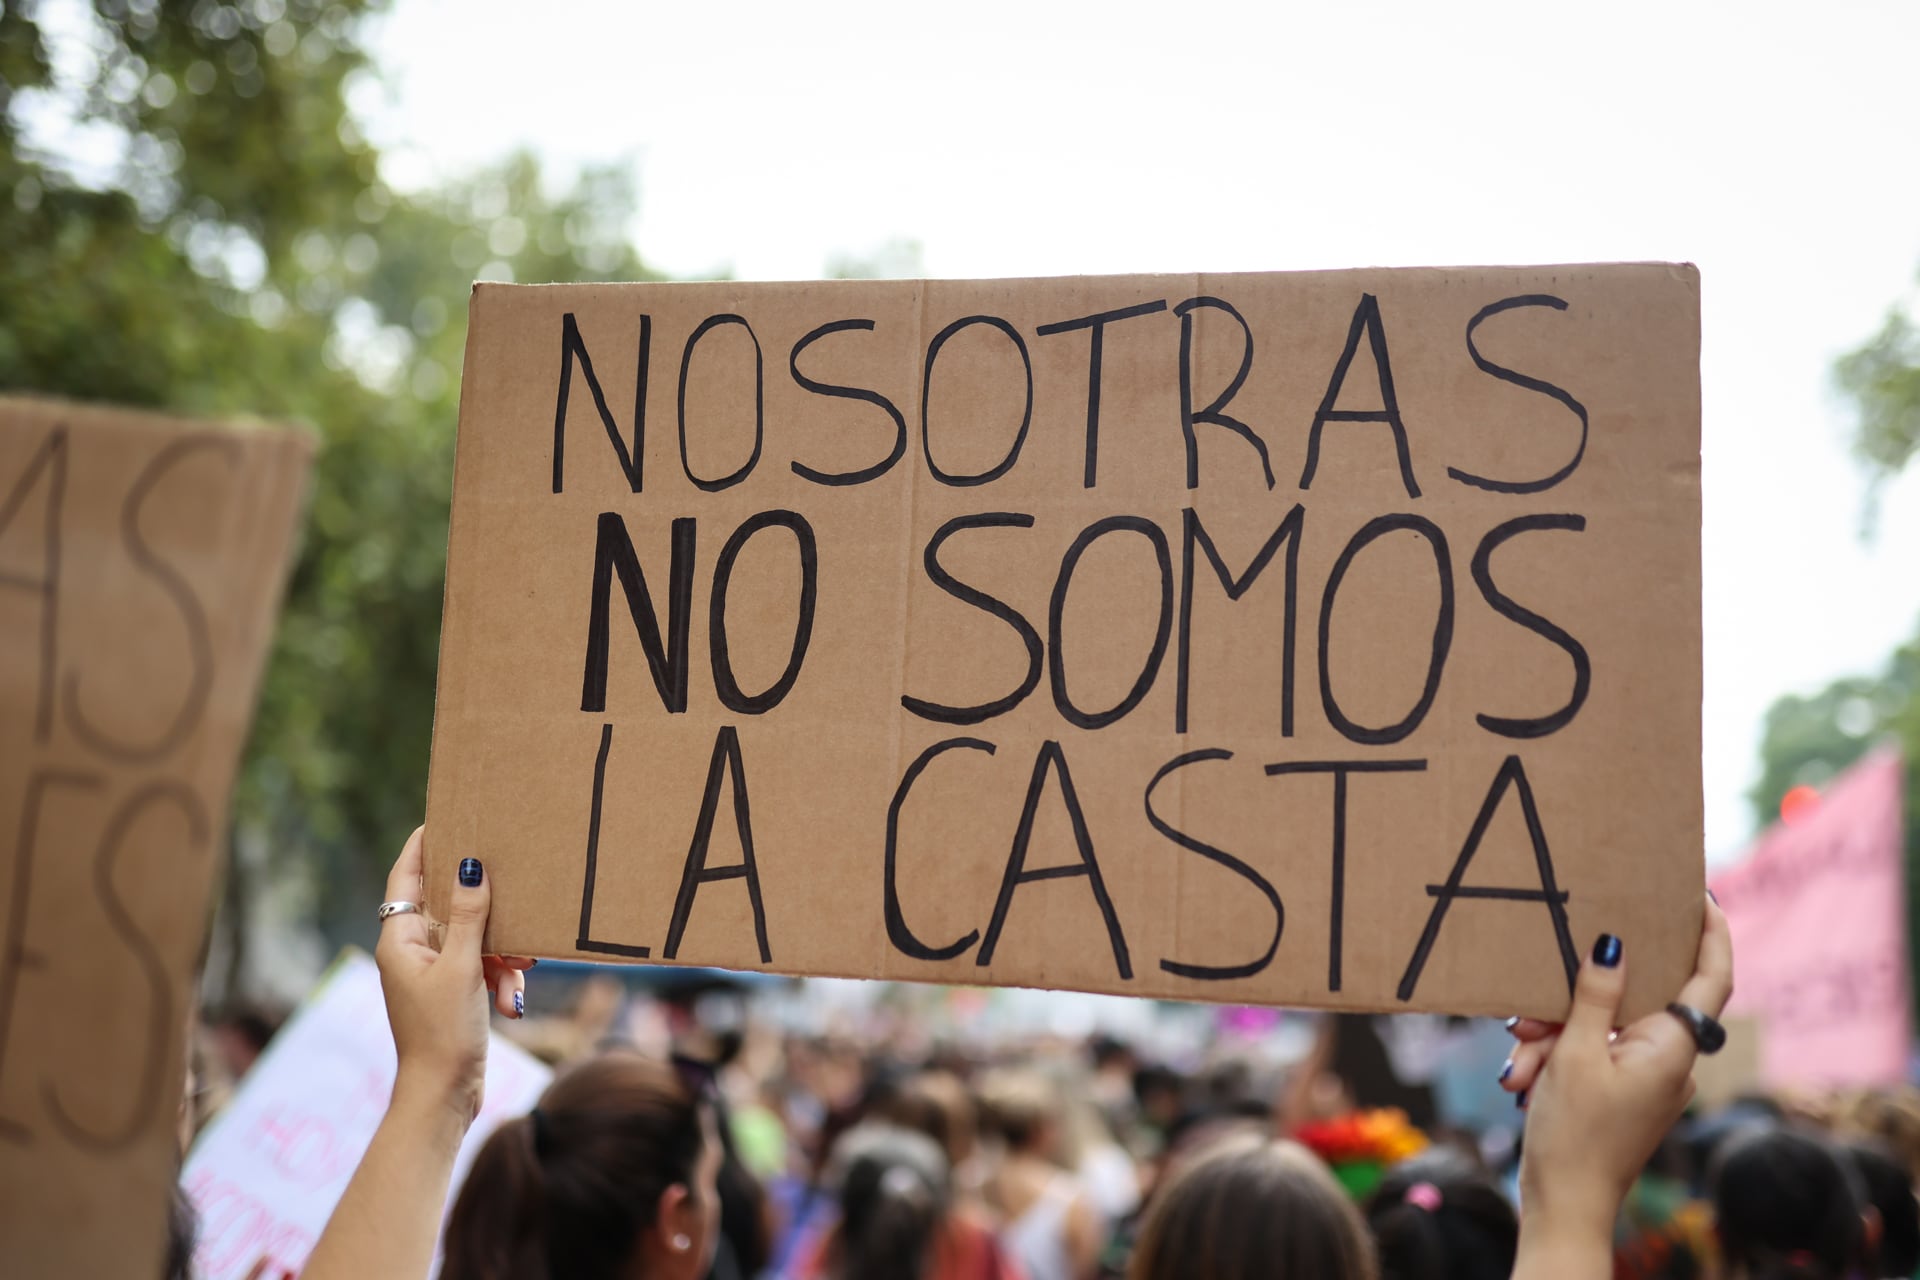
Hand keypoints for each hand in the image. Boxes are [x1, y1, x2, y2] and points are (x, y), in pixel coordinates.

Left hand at [373, 828, 527, 1123]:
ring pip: (472, 936)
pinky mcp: (453, 991)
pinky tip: (512, 996)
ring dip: (499, 950)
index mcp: (399, 940)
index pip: (406, 876)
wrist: (443, 1094)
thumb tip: (471, 866)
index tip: (444, 815)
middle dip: (483, 905)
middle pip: (447, 904)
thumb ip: (470, 916)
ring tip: (518, 969)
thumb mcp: (462, 968)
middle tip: (507, 878)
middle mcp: (411, 950)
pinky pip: (481, 963)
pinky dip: (499, 973)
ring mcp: (432, 972)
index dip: (423, 845)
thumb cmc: (443, 1032)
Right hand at [1516, 897, 1733, 1237]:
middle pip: (1635, 999)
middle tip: (1533, 1012)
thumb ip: (1596, 994)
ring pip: (1605, 1025)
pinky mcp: (1625, 1091)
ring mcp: (1649, 1077)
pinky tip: (1525, 1072)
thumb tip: (1614, 944)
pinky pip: (1596, 1050)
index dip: (1710, 932)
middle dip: (1579, 997)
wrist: (1565, 1205)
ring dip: (1557, 1033)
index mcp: (1673, 1046)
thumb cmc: (1575, 1134)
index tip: (1698, 893)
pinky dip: (1561, 1052)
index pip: (1711, 975)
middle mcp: (1671, 1059)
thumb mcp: (1576, 1053)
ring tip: (1520, 1058)